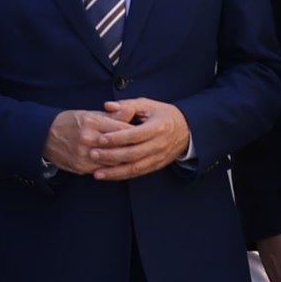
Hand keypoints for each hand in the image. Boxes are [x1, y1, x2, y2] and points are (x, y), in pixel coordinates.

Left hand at [50, 97, 188, 180]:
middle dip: (111, 156)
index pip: (135, 135)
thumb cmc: (163, 115)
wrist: (187, 131)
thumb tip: (108, 106)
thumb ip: (128, 105)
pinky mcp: (156, 166)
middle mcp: (159, 144)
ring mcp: (158, 157)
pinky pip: (137, 174)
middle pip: (133, 154)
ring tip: (96, 172)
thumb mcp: (149, 105)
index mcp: (158, 127)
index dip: (117, 138)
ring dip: (114, 172)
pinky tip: (107, 176)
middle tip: (93, 154)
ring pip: (134, 168)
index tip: (100, 138)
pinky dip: (121, 176)